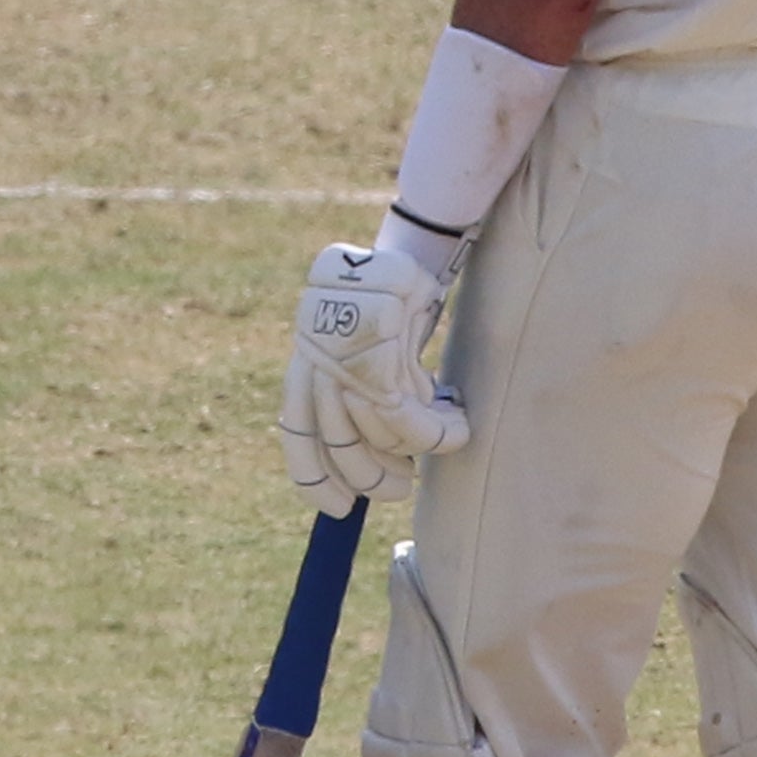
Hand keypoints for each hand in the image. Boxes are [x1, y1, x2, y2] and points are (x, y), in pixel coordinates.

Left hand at [280, 233, 465, 511]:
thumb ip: (362, 390)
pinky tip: (458, 423)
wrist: (410, 247)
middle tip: (401, 487)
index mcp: (305, 360)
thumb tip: (381, 449)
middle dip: (371, 478)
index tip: (336, 509)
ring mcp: (344, 361)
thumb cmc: (393, 296)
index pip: (298, 432)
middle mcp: (315, 362)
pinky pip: (409, 425)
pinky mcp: (380, 360)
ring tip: (441, 431)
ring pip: (378, 440)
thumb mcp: (370, 345)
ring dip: (413, 450)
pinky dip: (438, 433)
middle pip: (337, 447)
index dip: (312, 479)